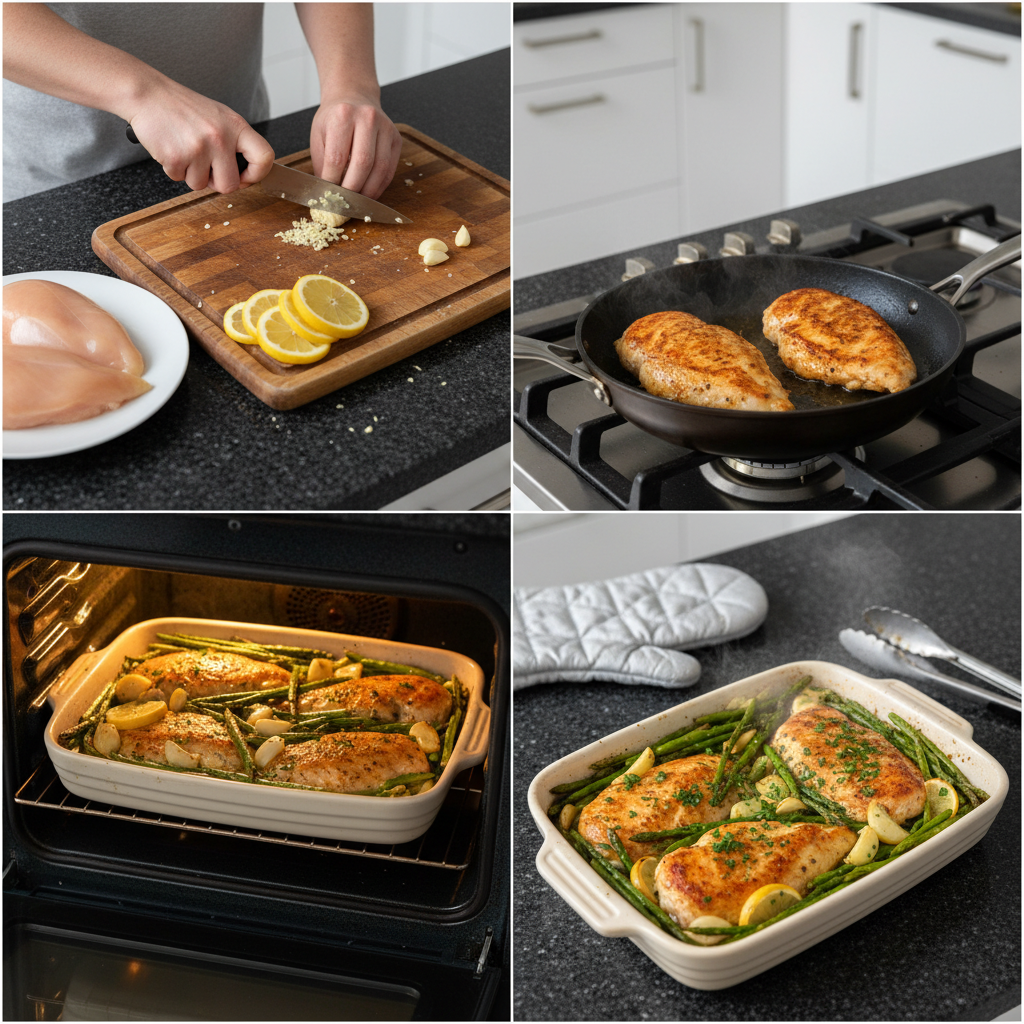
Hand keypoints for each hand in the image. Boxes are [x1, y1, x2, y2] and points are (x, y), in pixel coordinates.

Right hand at [129, 80, 274, 192]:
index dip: (257, 174)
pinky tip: (171, 147)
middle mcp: (220, 138)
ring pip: (201, 185)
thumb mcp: (219, 117)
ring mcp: (198, 148)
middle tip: (206, 167)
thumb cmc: (183, 107)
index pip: (264, 157)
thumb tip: (246, 176)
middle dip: (217, 182)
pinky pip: (179, 179)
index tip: (246, 176)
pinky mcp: (176, 157)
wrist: (148, 94)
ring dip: (191, 174)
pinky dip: (174, 169)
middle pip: (230, 185)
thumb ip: (234, 143)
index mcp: (235, 126)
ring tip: (184, 149)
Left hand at [309, 96, 401, 198]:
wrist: (354, 97)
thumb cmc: (334, 119)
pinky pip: (390, 170)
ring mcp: (385, 128)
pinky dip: (379, 186)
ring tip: (357, 202)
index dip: (332, 182)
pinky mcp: (396, 139)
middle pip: (362, 164)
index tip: (328, 196)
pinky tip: (369, 193)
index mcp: (343, 115)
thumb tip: (326, 194)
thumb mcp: (320, 135)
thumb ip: (322, 163)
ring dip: (368, 192)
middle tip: (344, 203)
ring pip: (380, 169)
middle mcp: (367, 118)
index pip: (337, 157)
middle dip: (352, 189)